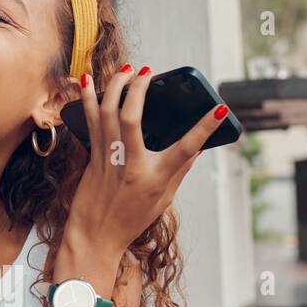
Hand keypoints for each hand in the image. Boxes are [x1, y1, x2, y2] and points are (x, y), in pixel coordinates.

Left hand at [64, 64, 228, 257]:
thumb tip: (197, 147)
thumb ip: (180, 169)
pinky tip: (86, 80)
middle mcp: (130, 165)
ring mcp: (108, 159)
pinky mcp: (92, 157)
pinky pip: (89, 121)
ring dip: (115, 86)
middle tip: (148, 72)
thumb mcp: (164, 199)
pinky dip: (87, 99)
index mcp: (155, 178)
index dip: (205, 128)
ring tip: (126, 69)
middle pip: (133, 118)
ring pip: (107, 113)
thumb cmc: (131, 219)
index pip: (186, 149)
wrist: (95, 237)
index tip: (220, 109)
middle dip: (140, 88)